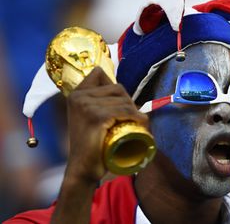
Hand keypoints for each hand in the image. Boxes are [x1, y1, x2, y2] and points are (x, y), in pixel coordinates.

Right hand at [65, 67, 148, 182]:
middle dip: (129, 102)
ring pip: (124, 101)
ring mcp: (86, 106)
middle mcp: (78, 97)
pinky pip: (124, 111)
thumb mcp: (87, 117)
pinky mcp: (96, 117)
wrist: (83, 169)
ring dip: (136, 112)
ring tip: (138, 124)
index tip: (122, 105)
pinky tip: (141, 124)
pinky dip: (137, 118)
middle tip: (133, 119)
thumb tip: (113, 84)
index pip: (100, 74)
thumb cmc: (91, 144)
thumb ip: (95, 100)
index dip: (116, 88)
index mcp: (75, 94)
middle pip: (117, 88)